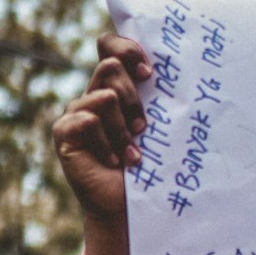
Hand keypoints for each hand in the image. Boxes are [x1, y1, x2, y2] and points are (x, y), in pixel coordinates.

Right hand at [53, 34, 151, 254]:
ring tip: (133, 153)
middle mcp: (97, 95)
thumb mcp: (165, 129)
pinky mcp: (65, 133)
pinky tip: (116, 162)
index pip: (112, 46)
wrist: (134, 209)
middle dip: (135, 97)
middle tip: (145, 127)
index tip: (149, 73)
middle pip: (111, 67)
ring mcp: (78, 113)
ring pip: (104, 96)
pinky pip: (88, 120)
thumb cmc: (156, 167)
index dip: (127, 49)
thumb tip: (189, 69)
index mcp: (119, 87)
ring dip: (124, 128)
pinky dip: (107, 143)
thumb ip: (164, 99)